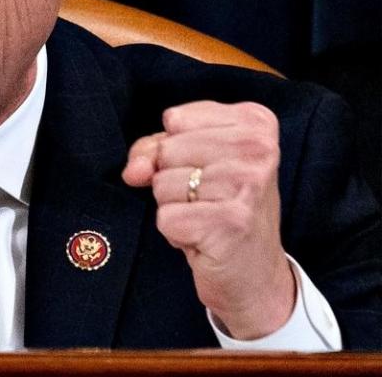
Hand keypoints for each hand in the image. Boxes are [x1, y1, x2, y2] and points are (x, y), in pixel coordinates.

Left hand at [122, 101, 294, 339]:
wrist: (255, 273)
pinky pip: (166, 217)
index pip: (175, 118)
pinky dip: (176, 231)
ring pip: (162, 183)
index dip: (174, 147)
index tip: (206, 167)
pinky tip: (204, 237)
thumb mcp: (191, 162)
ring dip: (174, 206)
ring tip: (206, 216)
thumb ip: (154, 149)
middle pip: (167, 150)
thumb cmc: (222, 206)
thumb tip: (134, 170)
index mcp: (254, 122)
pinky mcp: (230, 222)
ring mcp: (246, 185)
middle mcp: (257, 149)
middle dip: (172, 178)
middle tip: (206, 198)